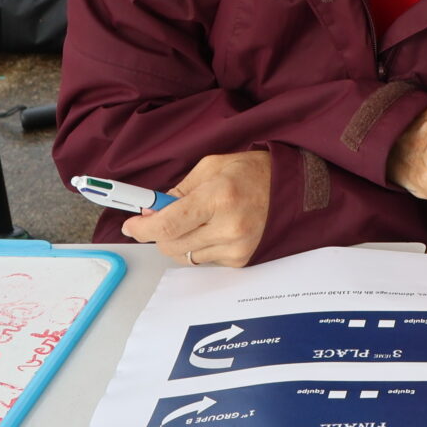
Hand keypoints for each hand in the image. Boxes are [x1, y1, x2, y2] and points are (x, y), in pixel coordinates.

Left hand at [121, 151, 272, 267]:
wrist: (294, 189)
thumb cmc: (253, 173)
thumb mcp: (212, 167)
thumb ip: (179, 190)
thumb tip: (151, 210)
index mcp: (219, 197)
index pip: (168, 224)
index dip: (143, 228)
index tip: (131, 226)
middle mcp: (229, 226)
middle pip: (171, 245)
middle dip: (159, 234)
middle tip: (164, 218)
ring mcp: (237, 247)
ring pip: (185, 255)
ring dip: (181, 240)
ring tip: (199, 221)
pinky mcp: (242, 260)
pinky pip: (205, 260)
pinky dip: (202, 247)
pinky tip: (217, 230)